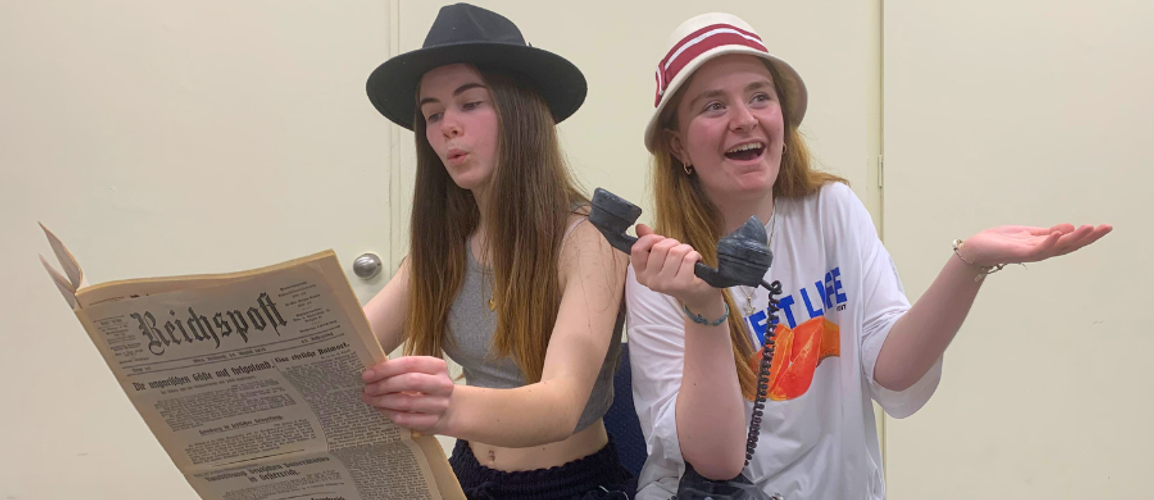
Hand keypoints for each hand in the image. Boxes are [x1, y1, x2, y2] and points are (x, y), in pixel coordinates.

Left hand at [361, 356, 454, 433]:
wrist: (450, 409)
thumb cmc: (428, 387)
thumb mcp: (422, 373)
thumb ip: (402, 370)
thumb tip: (372, 374)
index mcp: (438, 366)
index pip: (409, 363)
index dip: (386, 368)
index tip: (367, 374)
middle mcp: (442, 384)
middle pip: (409, 381)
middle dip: (384, 385)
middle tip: (367, 388)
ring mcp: (439, 405)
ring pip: (406, 402)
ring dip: (383, 400)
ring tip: (369, 399)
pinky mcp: (433, 422)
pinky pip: (406, 419)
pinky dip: (389, 413)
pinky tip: (381, 409)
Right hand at [631, 224, 720, 309]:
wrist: (697, 294)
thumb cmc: (677, 272)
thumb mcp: (661, 258)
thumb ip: (649, 242)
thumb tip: (640, 226)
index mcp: (641, 274)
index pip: (637, 249)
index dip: (650, 239)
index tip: (661, 239)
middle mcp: (650, 281)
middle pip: (659, 248)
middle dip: (672, 243)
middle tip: (678, 250)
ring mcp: (666, 284)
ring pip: (675, 252)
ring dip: (686, 249)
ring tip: (687, 256)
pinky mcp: (682, 284)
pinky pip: (688, 258)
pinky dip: (695, 255)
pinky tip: (695, 261)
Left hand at [959, 223, 1112, 266]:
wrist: (977, 250)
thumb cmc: (1001, 242)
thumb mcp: (1028, 234)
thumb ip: (1048, 233)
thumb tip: (1071, 227)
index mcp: (1045, 245)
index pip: (1071, 241)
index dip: (1089, 235)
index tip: (1105, 226)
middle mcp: (1042, 251)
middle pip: (1070, 245)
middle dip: (1089, 237)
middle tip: (1107, 227)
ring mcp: (1032, 253)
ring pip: (1058, 248)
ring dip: (1074, 238)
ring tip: (1089, 227)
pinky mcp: (1019, 253)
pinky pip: (1038, 248)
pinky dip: (1049, 241)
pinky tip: (1059, 232)